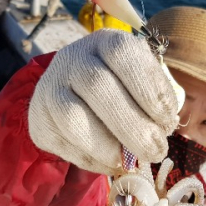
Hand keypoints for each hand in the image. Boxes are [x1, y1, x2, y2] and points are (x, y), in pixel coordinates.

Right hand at [28, 29, 179, 174]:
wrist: (74, 95)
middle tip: (156, 151)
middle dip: (133, 126)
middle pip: (97, 87)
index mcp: (104, 42)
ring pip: (72, 118)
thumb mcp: (141, 82)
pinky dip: (92, 160)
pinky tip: (111, 163)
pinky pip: (63, 144)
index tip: (167, 120)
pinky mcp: (38, 119)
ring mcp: (49, 88)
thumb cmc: (120, 89)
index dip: (148, 89)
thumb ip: (153, 101)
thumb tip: (159, 132)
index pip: (123, 54)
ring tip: (130, 161)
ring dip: (107, 146)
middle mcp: (72, 59)